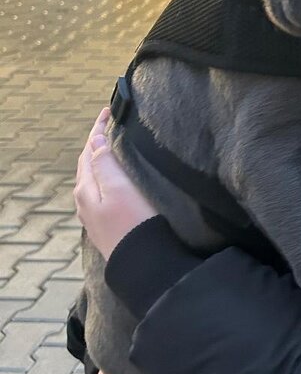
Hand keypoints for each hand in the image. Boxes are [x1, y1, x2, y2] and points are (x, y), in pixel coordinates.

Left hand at [74, 107, 157, 258]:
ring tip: (112, 145)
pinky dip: (106, 175)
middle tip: (110, 123)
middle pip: (87, 163)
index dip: (97, 129)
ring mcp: (94, 214)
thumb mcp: (118, 189)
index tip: (108, 110)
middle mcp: (85, 201)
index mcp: (85, 188)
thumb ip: (105, 164)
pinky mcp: (107, 223)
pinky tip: (115, 177)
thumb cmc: (134, 224)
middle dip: (96, 142)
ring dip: (101, 159)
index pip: (88, 150)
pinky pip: (101, 190)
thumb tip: (95, 141)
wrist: (141, 263)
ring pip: (94, 177)